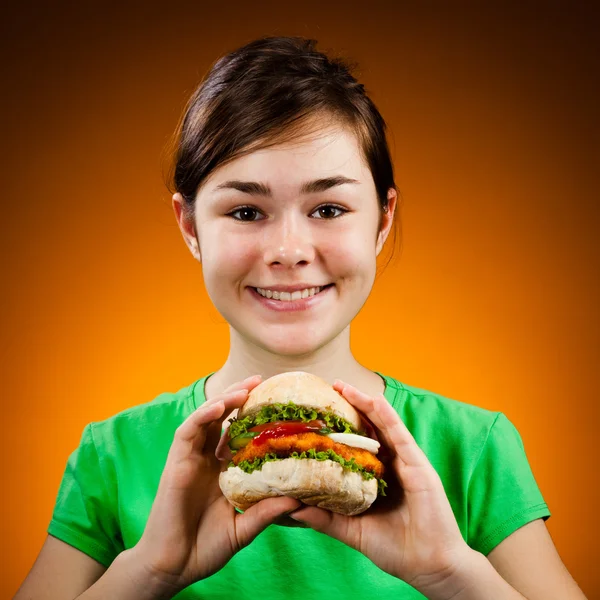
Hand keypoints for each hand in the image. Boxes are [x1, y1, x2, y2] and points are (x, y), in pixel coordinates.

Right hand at [131, 375, 300, 593]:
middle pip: (222, 418)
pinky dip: (202, 416)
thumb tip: (299, 498)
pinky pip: (187, 432)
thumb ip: (266, 511)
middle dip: (240, 396)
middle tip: (263, 380)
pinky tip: (218, 406)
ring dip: (223, 400)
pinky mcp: (175, 463)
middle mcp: (206, 459)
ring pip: (205, 418)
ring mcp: (190, 459)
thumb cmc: (206, 547)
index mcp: (221, 470)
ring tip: (245, 388)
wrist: (173, 567)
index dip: (254, 416)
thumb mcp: (244, 527)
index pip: (238, 433)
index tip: (277, 401)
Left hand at [288, 380, 471, 597]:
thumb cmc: (396, 549)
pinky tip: (375, 401)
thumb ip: (326, 518)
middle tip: (329, 386)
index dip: (339, 425)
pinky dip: (388, 417)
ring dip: (365, 403)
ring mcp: (406, 463)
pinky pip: (401, 436)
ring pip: (383, 425)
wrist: (430, 567)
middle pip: (369, 428)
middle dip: (350, 406)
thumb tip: (292, 508)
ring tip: (344, 386)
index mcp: (377, 476)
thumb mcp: (352, 530)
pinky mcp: (419, 466)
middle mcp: (391, 464)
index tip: (317, 410)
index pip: (356, 443)